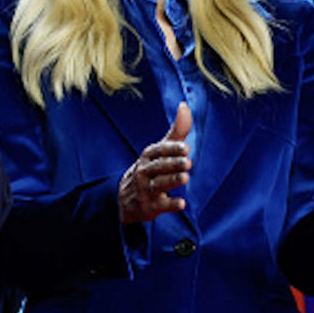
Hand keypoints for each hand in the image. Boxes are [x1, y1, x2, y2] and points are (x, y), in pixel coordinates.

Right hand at [119, 102, 192, 224]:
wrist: (126, 198)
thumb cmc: (150, 168)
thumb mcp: (160, 150)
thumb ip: (176, 130)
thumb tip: (184, 106)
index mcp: (149, 155)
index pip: (160, 150)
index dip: (172, 148)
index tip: (185, 147)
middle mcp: (145, 171)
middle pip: (159, 166)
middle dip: (173, 164)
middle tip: (187, 162)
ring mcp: (147, 189)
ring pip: (159, 184)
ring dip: (172, 181)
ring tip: (185, 178)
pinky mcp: (151, 206)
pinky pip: (161, 206)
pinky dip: (171, 205)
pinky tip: (182, 204)